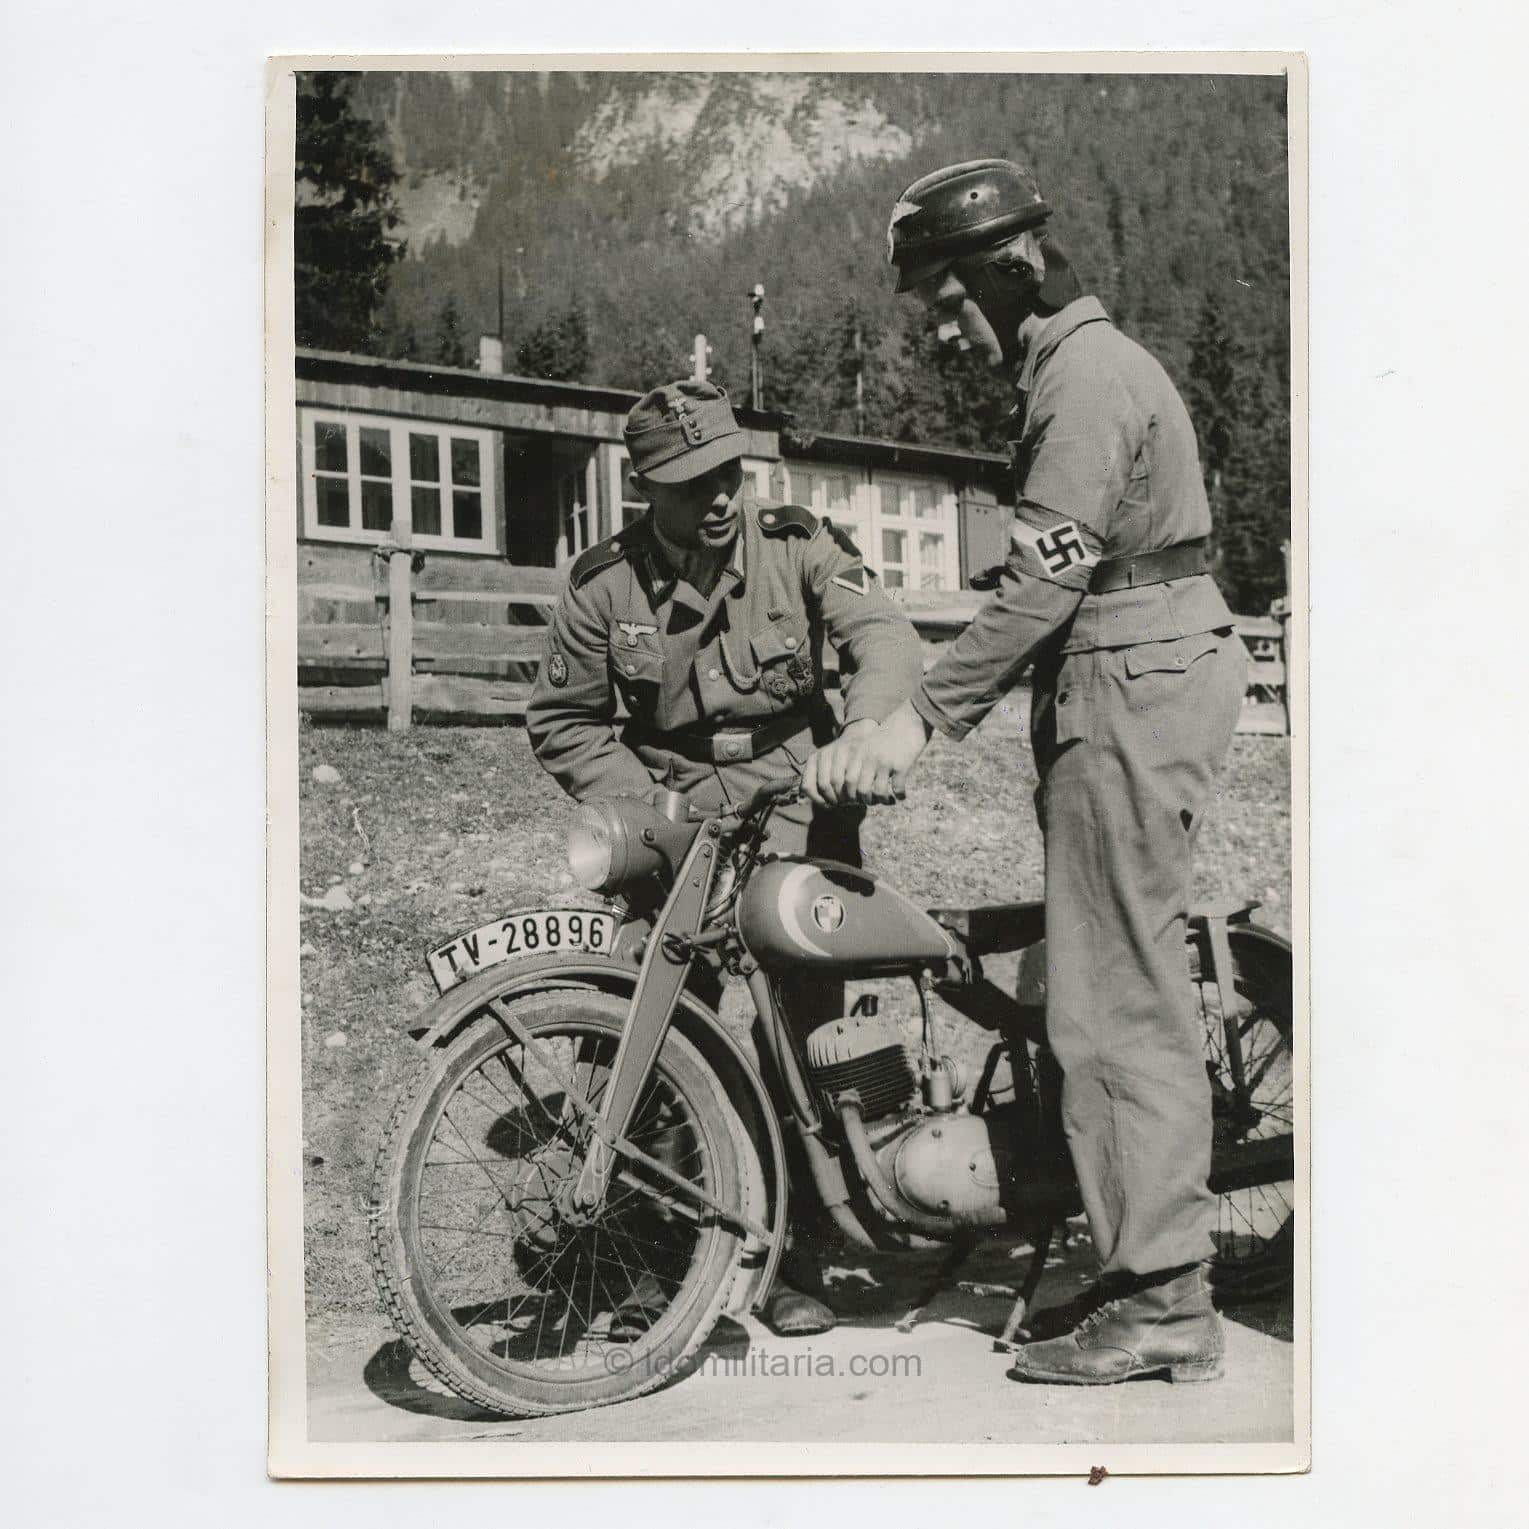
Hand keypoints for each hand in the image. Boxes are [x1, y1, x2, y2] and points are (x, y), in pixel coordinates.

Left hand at [800, 706, 931, 805]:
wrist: (910, 720)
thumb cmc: (887, 737)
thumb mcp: (867, 746)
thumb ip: (856, 762)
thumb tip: (850, 791)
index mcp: (857, 753)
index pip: (845, 781)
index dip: (848, 795)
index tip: (854, 800)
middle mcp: (868, 758)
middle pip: (859, 789)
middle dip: (864, 800)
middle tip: (871, 801)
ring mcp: (885, 762)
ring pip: (878, 793)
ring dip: (882, 800)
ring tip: (887, 800)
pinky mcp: (901, 765)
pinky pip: (898, 789)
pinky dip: (900, 795)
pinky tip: (901, 795)